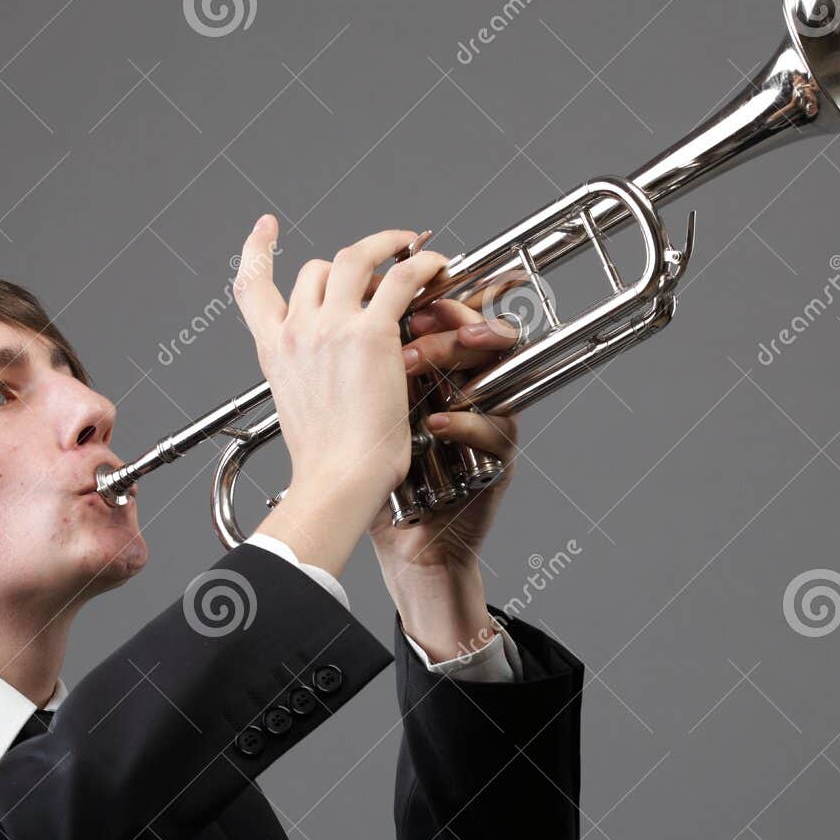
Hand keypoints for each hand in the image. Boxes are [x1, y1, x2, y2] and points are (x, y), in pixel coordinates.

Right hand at [233, 215, 449, 576]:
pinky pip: (401, 277)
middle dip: (349, 263)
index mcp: (274, 350)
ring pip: (355, 258)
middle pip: (316, 268)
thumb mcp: (300, 408)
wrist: (338, 478)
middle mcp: (296, 331)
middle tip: (380, 262)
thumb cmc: (327, 461)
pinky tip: (436, 264)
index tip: (265, 227)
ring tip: (411, 248)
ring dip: (386, 245)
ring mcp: (330, 328)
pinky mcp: (370, 333)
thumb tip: (330, 368)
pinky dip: (421, 262)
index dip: (256, 251)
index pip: (251, 288)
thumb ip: (308, 375)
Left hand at [368, 297, 520, 580]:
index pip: (453, 319)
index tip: (404, 300)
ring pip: (495, 372)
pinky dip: (466, 424)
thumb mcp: (366, 410)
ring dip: (456, 361)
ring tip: (414, 365)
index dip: (435, 301)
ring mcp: (487, 423)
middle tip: (413, 326)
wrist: (404, 540)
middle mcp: (470, 392)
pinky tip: (435, 424)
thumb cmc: (383, 476)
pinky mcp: (498, 460)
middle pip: (481, 335)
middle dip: (446, 322)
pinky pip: (497, 429)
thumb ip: (362, 365)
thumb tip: (341, 313)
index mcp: (443, 374)